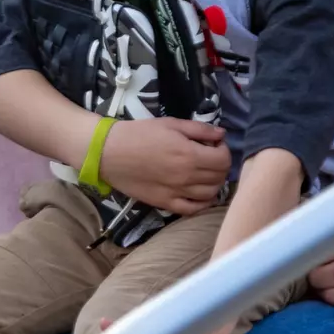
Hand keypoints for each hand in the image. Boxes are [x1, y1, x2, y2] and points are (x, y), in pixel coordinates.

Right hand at [99, 118, 230, 214]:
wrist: (110, 152)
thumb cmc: (139, 134)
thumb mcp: (171, 123)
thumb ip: (199, 129)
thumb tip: (221, 134)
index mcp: (190, 155)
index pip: (223, 159)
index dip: (224, 150)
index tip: (215, 144)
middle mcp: (187, 177)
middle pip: (219, 177)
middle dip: (220, 165)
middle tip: (211, 156)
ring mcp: (177, 193)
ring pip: (210, 194)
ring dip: (214, 183)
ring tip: (206, 173)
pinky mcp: (165, 203)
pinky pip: (192, 209)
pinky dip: (203, 203)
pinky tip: (201, 193)